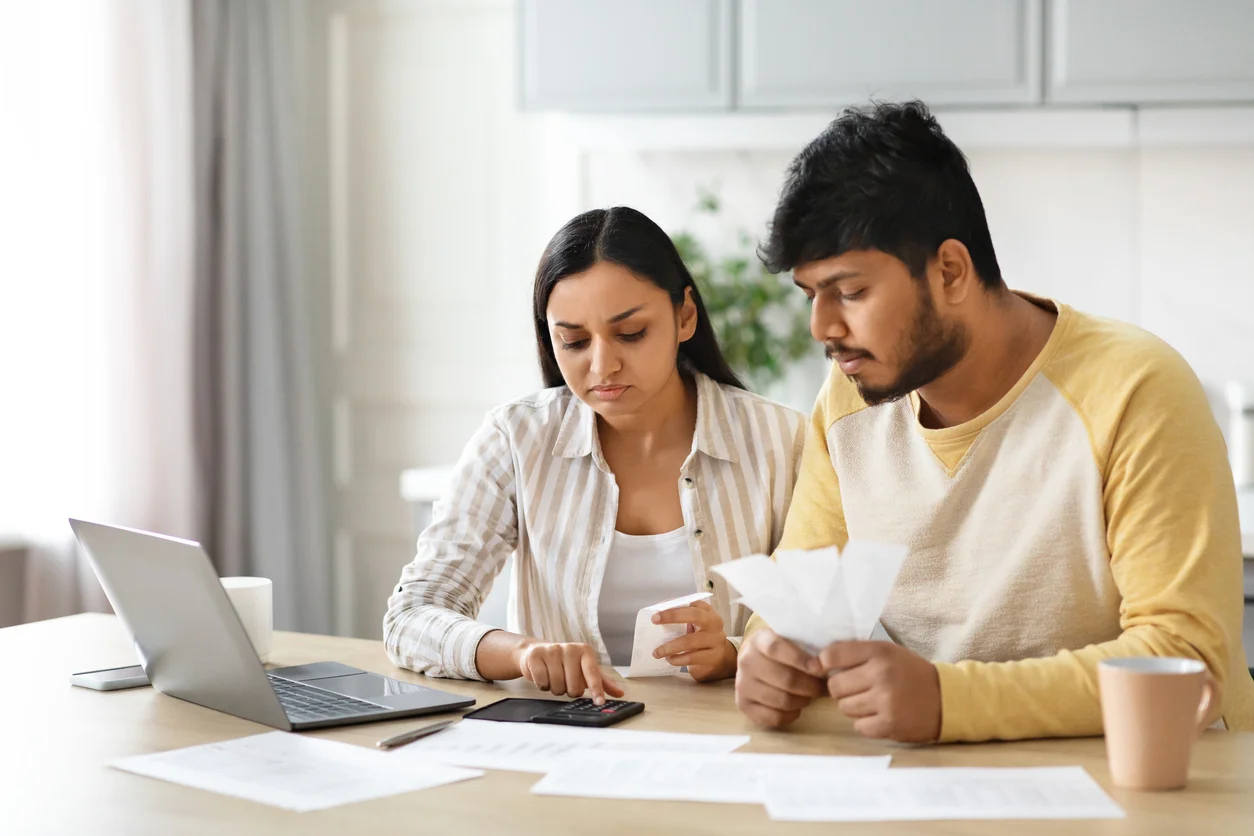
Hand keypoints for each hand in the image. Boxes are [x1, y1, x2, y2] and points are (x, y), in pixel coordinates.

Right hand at [515, 642, 625, 704]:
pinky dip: (542, 685)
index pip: (592, 673)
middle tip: (566, 682)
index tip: (600, 702)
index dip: (596, 689)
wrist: (536, 652)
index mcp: (585, 651)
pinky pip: (542, 682)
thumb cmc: (564, 663)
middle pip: (574, 686)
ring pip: (557, 686)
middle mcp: (569, 648)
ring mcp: (552, 650)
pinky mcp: (535, 656)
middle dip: (569, 690)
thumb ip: (601, 681)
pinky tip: (543, 676)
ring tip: (554, 678)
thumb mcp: (584, 669)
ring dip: (555, 688)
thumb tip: (620, 693)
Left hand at [651, 600, 735, 681]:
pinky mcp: (714, 657)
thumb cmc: (702, 637)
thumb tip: (657, 616)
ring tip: (657, 652)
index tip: (658, 610)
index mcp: (708, 612)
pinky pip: (692, 658)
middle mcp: (714, 623)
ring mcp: (716, 640)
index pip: (693, 603)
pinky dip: (678, 659)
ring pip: (690, 641)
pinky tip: (670, 659)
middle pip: (695, 615)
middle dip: (672, 616)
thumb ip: (681, 619)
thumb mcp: (695, 625)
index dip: (675, 605)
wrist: (721, 657)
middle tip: (654, 620)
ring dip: (670, 647)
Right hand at [735, 628, 825, 727]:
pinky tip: (796, 708)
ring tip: (810, 696)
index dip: (801, 659)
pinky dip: (790, 715)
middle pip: (785, 679)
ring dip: (803, 701)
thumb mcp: (789, 638)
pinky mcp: (743, 704)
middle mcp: (747, 661)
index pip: (777, 648)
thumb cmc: (781, 649)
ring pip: (782, 700)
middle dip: (811, 686)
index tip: (820, 668)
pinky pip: (773, 718)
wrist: (754, 658)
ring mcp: (742, 684)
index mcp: (759, 640)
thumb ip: (806, 645)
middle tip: (823, 687)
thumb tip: (832, 663)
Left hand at [814, 641, 940, 742]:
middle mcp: (880, 675)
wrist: (946, 699)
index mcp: (879, 653)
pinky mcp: (889, 724)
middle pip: (834, 686)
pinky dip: (865, 723)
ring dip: (853, 707)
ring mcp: (885, 701)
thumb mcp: (887, 652)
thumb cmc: (911, 673)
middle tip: (858, 688)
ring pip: (844, 707)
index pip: (832, 655)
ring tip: (872, 702)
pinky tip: (879, 715)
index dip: (824, 663)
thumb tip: (818, 661)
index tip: (827, 668)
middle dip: (842, 689)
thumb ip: (856, 653)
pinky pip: (858, 726)